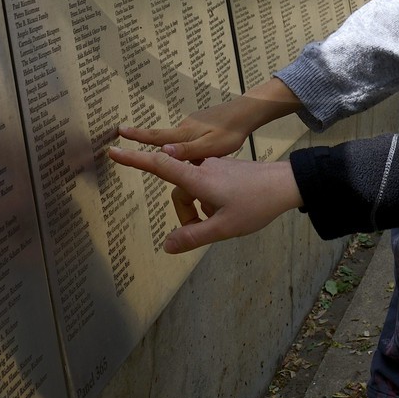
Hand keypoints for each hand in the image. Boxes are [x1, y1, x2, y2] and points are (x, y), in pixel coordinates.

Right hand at [105, 149, 302, 251]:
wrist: (285, 185)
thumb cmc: (256, 205)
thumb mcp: (224, 228)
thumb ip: (193, 236)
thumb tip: (167, 246)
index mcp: (198, 178)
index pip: (159, 166)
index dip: (135, 161)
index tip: (113, 152)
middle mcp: (202, 168)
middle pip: (178, 191)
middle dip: (185, 213)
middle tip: (204, 230)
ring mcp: (213, 168)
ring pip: (192, 190)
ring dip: (199, 209)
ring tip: (221, 222)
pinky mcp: (223, 170)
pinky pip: (205, 186)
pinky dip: (208, 202)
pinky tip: (229, 211)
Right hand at [115, 80, 302, 161]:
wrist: (248, 113)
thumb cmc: (231, 132)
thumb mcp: (212, 147)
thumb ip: (188, 152)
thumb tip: (163, 153)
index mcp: (184, 136)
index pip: (153, 139)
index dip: (134, 141)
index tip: (115, 141)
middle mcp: (184, 128)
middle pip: (160, 139)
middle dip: (141, 139)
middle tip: (121, 135)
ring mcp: (193, 126)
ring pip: (176, 142)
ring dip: (168, 148)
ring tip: (169, 158)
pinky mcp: (202, 127)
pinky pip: (187, 141)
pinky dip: (184, 149)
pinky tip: (195, 158)